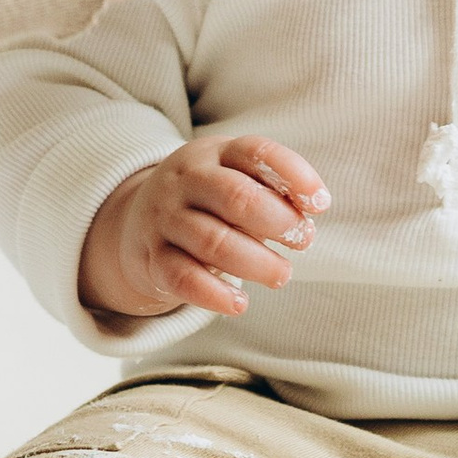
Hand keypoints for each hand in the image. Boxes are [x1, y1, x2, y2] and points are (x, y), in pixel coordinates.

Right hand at [80, 132, 328, 324]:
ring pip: (214, 241)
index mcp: (214, 153)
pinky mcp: (152, 258)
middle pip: (236, 197)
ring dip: (257, 263)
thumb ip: (271, 191)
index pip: (255, 152)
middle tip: (303, 240)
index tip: (320, 203)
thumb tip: (308, 213)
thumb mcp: (235, 179)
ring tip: (282, 275)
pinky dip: (215, 295)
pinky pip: (184, 277)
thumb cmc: (208, 201)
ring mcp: (165, 218)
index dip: (294, 175)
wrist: (137, 221)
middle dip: (279, 222)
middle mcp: (185, 180)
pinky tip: (240, 305)